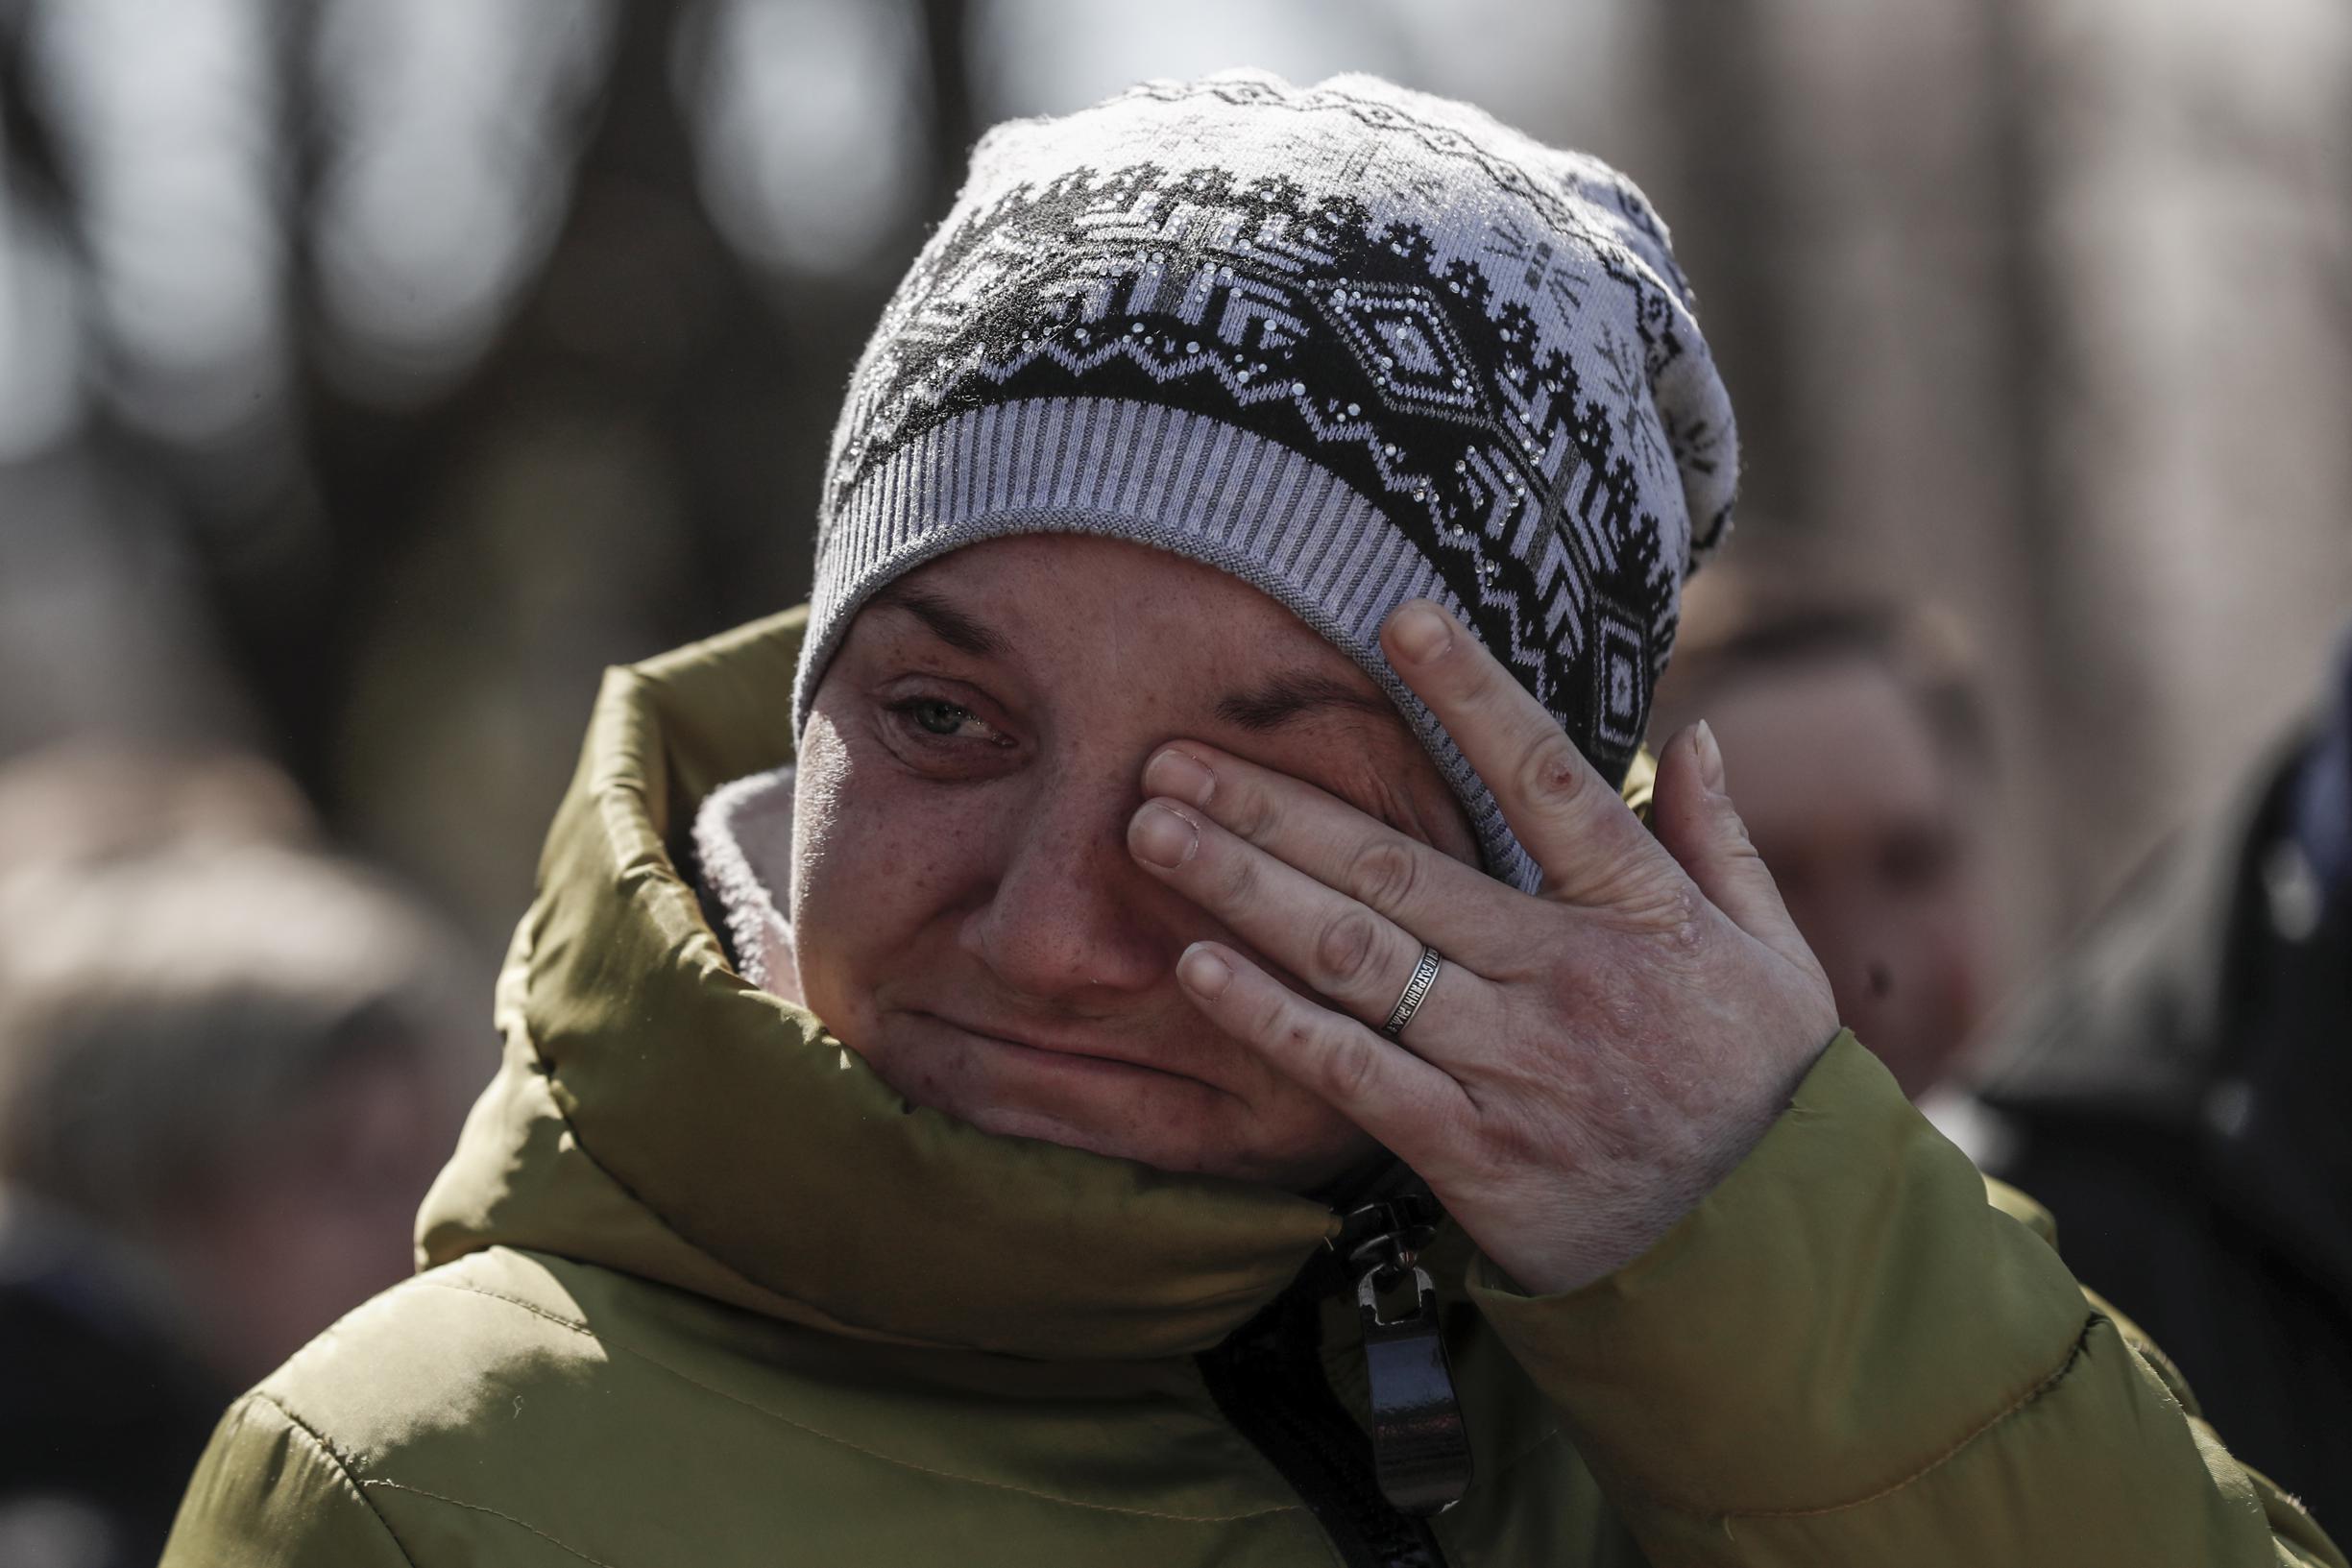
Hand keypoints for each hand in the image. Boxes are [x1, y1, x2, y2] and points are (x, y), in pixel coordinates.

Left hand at [1126, 599, 1839, 1294]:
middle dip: (1277, 805)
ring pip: (1357, 958)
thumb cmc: (1752, 1091)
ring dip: (1245, 889)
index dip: (1477, 696)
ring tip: (1152, 832)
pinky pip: (1352, 1070)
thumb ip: (1723, 844)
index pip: (1549, 781)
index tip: (1400, 619)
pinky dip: (1271, 1018)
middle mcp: (1567, 978)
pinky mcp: (1467, 1150)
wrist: (1748, 1256)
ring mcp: (1513, 1065)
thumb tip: (1701, 731)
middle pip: (1401, 868)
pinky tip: (1196, 963)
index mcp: (1641, 914)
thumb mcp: (1777, 963)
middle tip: (1173, 752)